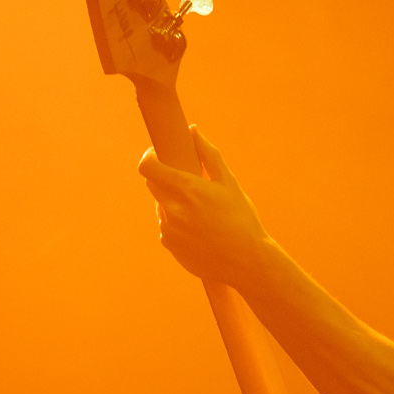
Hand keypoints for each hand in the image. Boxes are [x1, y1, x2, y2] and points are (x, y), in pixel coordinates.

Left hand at [138, 128, 268, 284]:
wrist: (246, 262)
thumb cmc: (242, 220)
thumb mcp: (229, 183)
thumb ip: (208, 154)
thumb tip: (192, 130)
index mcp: (186, 189)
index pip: (147, 167)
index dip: (149, 157)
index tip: (157, 155)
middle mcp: (172, 209)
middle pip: (153, 184)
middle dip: (166, 179)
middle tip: (188, 183)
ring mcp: (169, 230)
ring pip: (161, 206)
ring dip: (173, 203)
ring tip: (201, 213)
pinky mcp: (170, 246)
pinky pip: (167, 227)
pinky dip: (178, 224)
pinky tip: (200, 230)